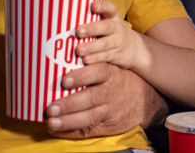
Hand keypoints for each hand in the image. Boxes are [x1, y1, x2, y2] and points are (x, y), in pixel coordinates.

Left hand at [46, 63, 161, 138]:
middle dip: (70, 104)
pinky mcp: (107, 125)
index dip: (81, 76)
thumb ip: (92, 66)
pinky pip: (89, 130)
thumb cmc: (117, 80)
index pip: (98, 72)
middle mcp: (110, 92)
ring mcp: (110, 111)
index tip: (64, 80)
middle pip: (91, 98)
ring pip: (90, 117)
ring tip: (51, 123)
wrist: (142, 100)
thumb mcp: (111, 68)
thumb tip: (59, 62)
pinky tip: (56, 131)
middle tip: (51, 108)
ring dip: (69, 121)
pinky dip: (71, 131)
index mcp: (111, 74)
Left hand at [74, 0, 142, 68]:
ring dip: (91, 47)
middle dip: (92, 29)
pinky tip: (86, 60)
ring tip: (79, 50)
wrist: (133, 47)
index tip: (93, 5)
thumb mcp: (107, 21)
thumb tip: (66, 14)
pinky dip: (96, 58)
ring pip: (105, 44)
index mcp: (112, 16)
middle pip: (106, 27)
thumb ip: (92, 18)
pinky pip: (106, 56)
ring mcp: (117, 41)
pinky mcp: (116, 55)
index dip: (103, 6)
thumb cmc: (111, 31)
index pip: (110, 8)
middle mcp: (116, 27)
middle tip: (79, 31)